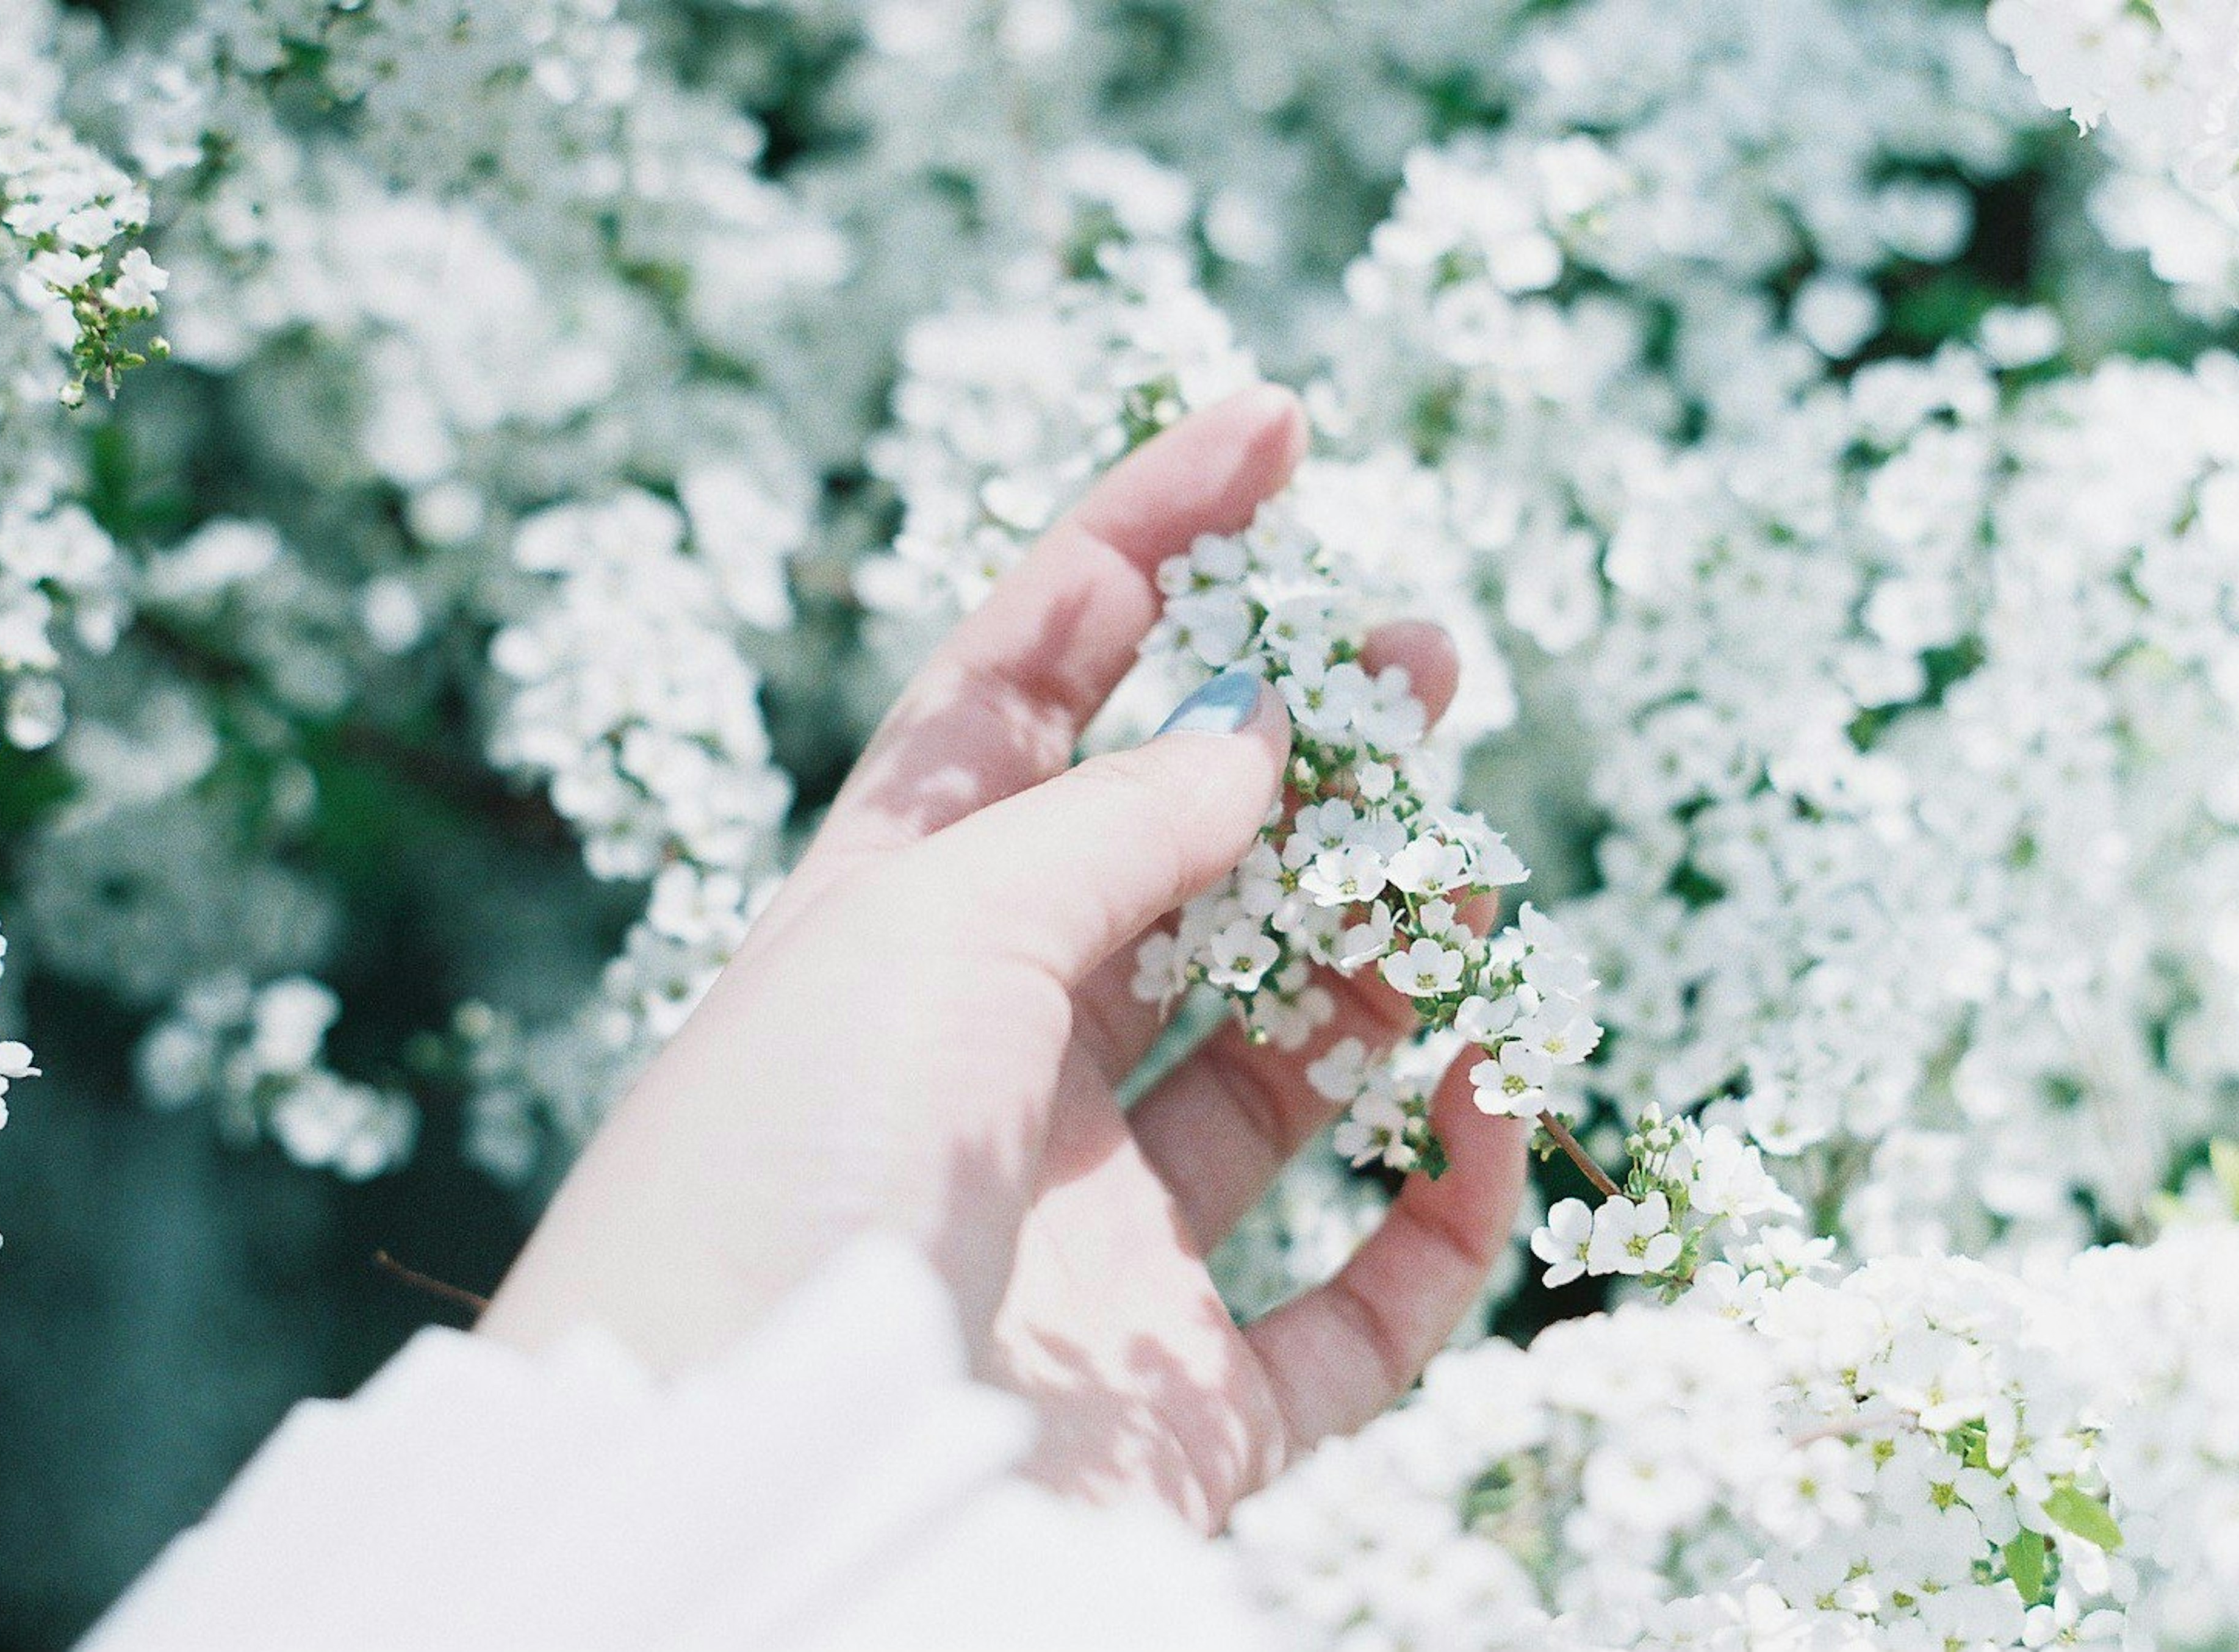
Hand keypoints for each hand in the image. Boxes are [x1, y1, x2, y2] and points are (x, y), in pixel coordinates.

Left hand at [478, 388, 1526, 1530]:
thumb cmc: (783, 1170)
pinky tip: (1488, 1097)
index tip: (1270, 437)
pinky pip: (1361, 1299)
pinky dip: (1448, 1205)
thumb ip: (1112, 822)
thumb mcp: (929, 929)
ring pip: (1289, 1066)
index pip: (1018, 693)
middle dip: (1304, 756)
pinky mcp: (1185, 1397)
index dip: (1139, 549)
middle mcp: (992, 1069)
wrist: (750, 1486)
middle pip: (1178, 871)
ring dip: (1392, 961)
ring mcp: (1095, 1232)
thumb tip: (1261, 726)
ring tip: (1463, 884)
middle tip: (1427, 663)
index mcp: (889, 932)